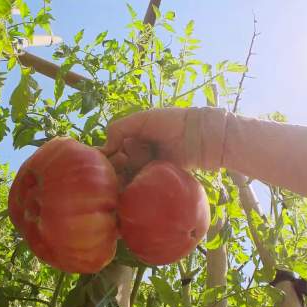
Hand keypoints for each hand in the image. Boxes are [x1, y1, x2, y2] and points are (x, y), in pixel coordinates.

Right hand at [100, 107, 228, 178]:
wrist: (201, 137)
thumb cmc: (172, 123)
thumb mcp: (142, 119)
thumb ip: (119, 129)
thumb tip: (105, 149)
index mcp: (133, 138)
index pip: (112, 151)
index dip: (109, 156)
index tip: (113, 156)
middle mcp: (139, 153)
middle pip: (118, 167)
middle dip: (119, 167)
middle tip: (130, 162)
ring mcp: (149, 167)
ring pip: (129, 177)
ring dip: (127, 177)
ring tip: (134, 174)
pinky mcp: (159, 179)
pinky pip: (143, 186)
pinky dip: (137, 187)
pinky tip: (136, 187)